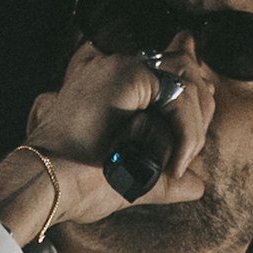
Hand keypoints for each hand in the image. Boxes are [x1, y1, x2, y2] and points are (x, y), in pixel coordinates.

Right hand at [10, 38, 217, 231]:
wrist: (52, 183)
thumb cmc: (80, 185)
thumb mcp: (136, 180)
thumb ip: (168, 178)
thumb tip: (199, 186)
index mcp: (118, 86)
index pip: (173, 74)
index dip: (197, 98)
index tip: (199, 130)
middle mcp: (121, 68)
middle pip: (187, 73)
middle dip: (200, 116)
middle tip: (186, 158)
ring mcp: (124, 66)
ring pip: (187, 88)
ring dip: (191, 133)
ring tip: (175, 168)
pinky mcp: (130, 73)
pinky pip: (179, 97)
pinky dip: (185, 132)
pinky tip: (174, 162)